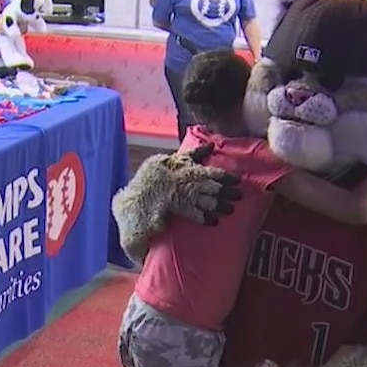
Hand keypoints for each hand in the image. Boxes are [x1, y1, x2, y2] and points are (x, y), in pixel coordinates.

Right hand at [110, 142, 241, 262]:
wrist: (127, 205)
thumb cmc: (149, 183)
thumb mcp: (165, 162)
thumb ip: (190, 156)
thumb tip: (210, 146)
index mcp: (172, 164)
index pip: (199, 166)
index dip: (219, 174)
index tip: (236, 179)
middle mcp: (170, 177)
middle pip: (201, 181)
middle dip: (222, 189)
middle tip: (239, 195)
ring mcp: (166, 194)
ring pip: (196, 197)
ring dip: (215, 203)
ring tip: (230, 209)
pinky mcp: (162, 210)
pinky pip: (185, 212)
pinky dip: (200, 216)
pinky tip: (213, 221)